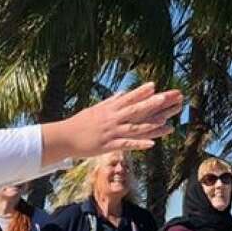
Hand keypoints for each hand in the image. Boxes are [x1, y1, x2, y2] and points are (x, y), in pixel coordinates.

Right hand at [41, 83, 182, 164]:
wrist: (64, 138)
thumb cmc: (79, 123)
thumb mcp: (96, 109)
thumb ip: (111, 102)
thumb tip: (122, 93)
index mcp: (110, 109)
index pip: (128, 98)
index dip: (141, 92)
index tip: (154, 85)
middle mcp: (113, 119)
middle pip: (136, 110)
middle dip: (153, 104)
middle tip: (168, 97)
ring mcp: (112, 132)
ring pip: (135, 127)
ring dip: (152, 124)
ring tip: (167, 121)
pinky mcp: (109, 145)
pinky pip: (126, 145)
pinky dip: (139, 144)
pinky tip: (152, 144)